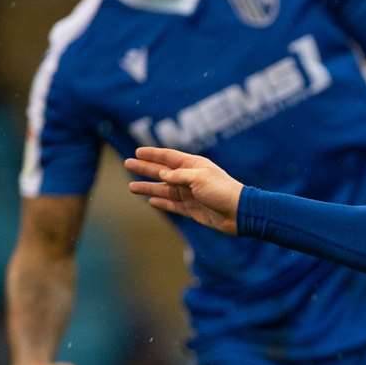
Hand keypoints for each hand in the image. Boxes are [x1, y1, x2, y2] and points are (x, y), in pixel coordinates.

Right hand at [125, 147, 243, 233]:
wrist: (238, 213)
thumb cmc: (222, 191)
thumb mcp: (199, 178)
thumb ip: (179, 176)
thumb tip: (162, 175)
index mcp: (193, 165)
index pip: (169, 157)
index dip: (153, 154)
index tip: (137, 151)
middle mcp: (190, 178)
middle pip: (162, 172)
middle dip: (144, 168)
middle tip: (127, 164)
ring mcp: (190, 194)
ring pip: (163, 190)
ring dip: (148, 187)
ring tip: (131, 187)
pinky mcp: (192, 209)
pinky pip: (172, 205)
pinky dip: (161, 203)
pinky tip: (150, 201)